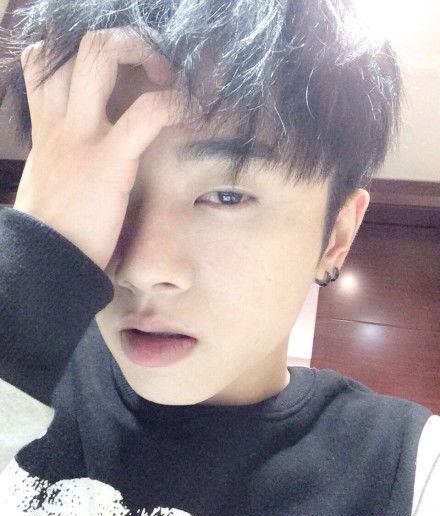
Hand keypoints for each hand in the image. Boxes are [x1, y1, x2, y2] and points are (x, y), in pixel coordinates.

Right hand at [14, 26, 185, 270]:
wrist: (45, 262)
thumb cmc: (53, 225)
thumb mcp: (46, 177)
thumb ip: (58, 152)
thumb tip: (75, 153)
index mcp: (47, 125)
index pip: (46, 59)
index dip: (82, 50)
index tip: (118, 70)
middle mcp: (60, 121)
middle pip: (79, 45)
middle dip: (123, 41)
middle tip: (154, 69)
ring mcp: (82, 136)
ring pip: (100, 55)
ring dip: (141, 52)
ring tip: (168, 78)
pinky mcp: (109, 161)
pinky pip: (146, 114)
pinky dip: (173, 104)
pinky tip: (188, 112)